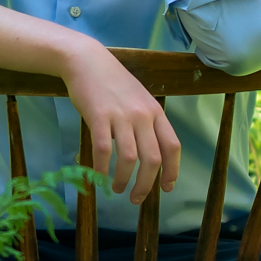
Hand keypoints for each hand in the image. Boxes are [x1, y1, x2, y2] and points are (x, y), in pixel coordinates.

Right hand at [60, 38, 180, 204]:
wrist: (87, 61)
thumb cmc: (112, 81)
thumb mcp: (138, 99)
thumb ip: (146, 123)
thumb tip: (149, 153)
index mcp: (155, 112)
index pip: (172, 147)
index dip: (172, 171)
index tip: (167, 188)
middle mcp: (142, 116)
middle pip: (152, 160)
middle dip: (146, 185)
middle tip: (136, 198)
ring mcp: (121, 116)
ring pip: (129, 159)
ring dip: (123, 180)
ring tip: (117, 190)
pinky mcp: (99, 117)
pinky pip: (103, 151)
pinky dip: (102, 169)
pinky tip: (99, 177)